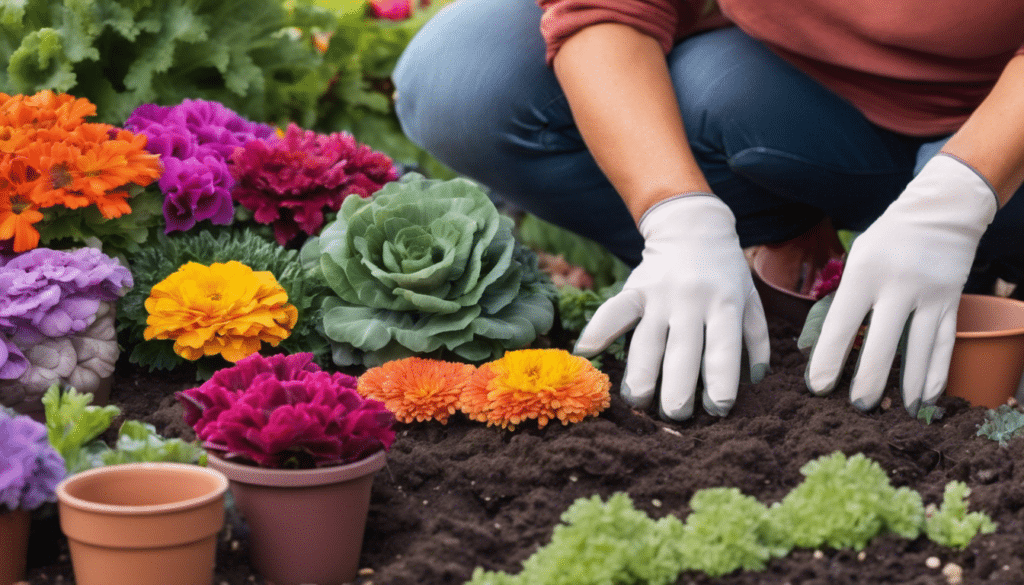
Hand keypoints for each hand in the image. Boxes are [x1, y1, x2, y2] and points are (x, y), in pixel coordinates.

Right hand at [574, 193, 770, 419]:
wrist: (693, 227)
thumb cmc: (725, 272)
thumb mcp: (750, 298)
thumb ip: (756, 338)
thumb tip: (755, 379)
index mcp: (725, 304)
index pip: (722, 349)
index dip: (720, 381)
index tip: (717, 409)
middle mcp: (692, 301)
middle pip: (682, 352)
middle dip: (678, 389)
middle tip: (675, 416)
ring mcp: (660, 295)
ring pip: (647, 341)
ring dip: (640, 376)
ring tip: (638, 402)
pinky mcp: (634, 288)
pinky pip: (614, 312)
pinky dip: (597, 332)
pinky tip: (585, 354)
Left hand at [805, 155, 997, 413]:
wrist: (940, 212)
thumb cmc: (886, 242)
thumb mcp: (858, 261)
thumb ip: (847, 300)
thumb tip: (828, 349)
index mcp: (864, 274)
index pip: (841, 324)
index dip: (828, 359)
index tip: (818, 387)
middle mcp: (898, 285)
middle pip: (882, 343)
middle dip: (869, 379)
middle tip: (858, 407)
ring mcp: (929, 295)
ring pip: (918, 349)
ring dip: (907, 385)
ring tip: (896, 412)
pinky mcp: (952, 302)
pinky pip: (944, 344)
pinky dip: (937, 374)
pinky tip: (927, 398)